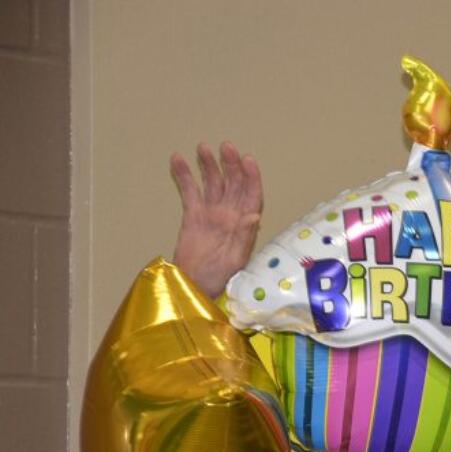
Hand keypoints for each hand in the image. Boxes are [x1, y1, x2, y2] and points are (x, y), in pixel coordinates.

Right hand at [170, 142, 262, 298]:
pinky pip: (190, 192)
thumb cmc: (218, 277)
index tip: (247, 159)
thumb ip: (244, 236)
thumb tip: (255, 215)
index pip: (251, 194)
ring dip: (209, 165)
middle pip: (233, 184)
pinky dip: (184, 176)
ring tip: (203, 148)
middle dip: (231, 164)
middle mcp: (230, 215)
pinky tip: (178, 159)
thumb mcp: (234, 259)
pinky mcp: (193, 216)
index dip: (251, 176)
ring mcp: (211, 213)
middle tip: (226, 146)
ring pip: (213, 183)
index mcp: (244, 224)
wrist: (194, 286)